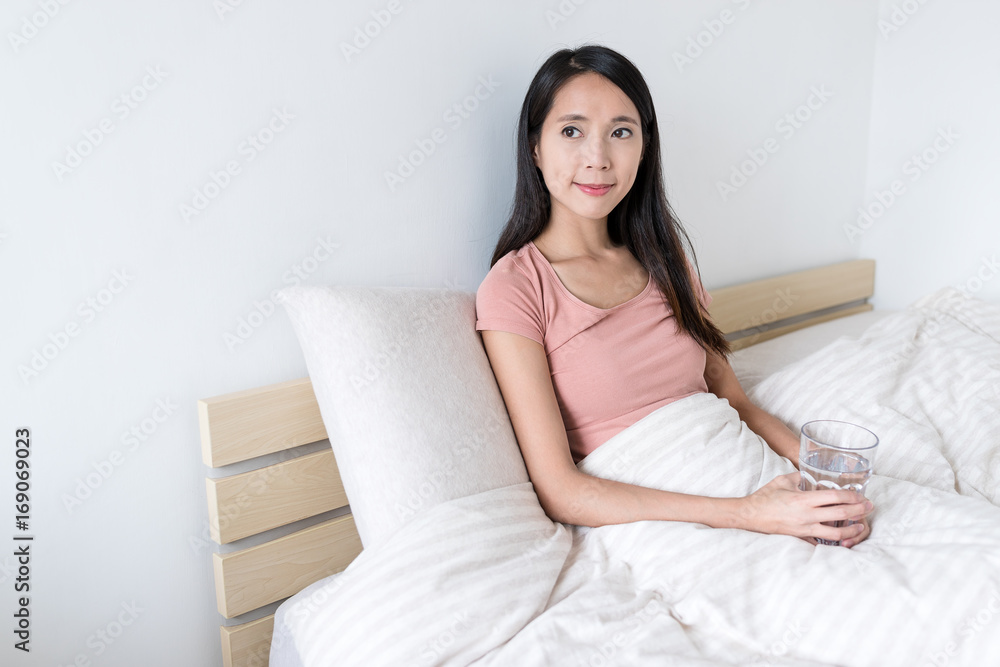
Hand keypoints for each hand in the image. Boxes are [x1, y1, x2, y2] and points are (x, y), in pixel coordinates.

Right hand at [737, 472, 873, 545]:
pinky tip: (843, 539)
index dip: (850, 496)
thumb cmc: (765, 497)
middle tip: (869, 507)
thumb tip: (809, 476)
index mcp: (804, 499)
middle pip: (840, 514)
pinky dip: (834, 541)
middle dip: (858, 510)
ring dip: (852, 529)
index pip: (834, 497)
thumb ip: (799, 477)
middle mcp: (807, 515)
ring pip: (835, 533)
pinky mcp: (801, 537)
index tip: (859, 494)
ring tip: (861, 525)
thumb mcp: (782, 480)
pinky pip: (822, 541)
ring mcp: (805, 528)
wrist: (750, 515)